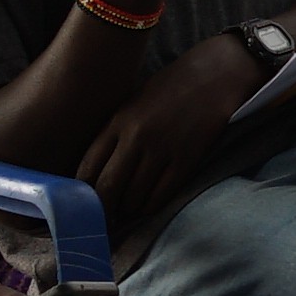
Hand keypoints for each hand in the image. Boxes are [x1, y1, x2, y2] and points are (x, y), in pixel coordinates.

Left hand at [72, 30, 269, 217]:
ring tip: (127, 211)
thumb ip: (114, 134)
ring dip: (128, 210)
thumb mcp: (133, 104)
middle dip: (102, 209)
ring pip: (134, 196)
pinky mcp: (186, 159)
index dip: (81, 192)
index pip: (87, 167)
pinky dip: (150, 207)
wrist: (214, 76)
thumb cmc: (170, 90)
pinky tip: (147, 207)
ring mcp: (162, 149)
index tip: (82, 204)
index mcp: (118, 121)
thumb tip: (95, 174)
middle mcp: (136, 136)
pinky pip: (161, 195)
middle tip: (102, 219)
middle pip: (107, 187)